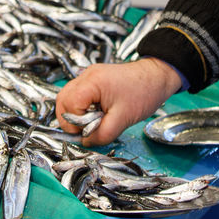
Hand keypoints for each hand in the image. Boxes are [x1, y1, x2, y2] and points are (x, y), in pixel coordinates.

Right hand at [56, 58, 183, 145]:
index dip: (75, 123)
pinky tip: (94, 113)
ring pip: (67, 97)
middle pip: (62, 100)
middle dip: (69, 119)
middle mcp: (87, 76)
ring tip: (90, 122)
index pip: (69, 105)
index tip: (88, 131)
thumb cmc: (143, 93)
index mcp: (92, 82)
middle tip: (84, 129)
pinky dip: (81, 107)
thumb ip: (102, 134)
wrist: (156, 77)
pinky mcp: (94, 80)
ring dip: (74, 113)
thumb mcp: (123, 119)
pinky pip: (78, 95)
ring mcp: (89, 76)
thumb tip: (85, 142)